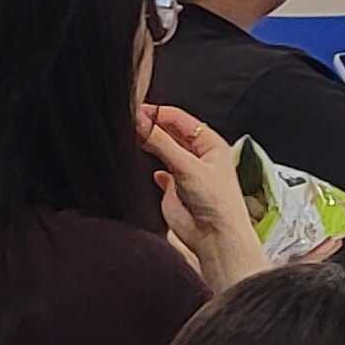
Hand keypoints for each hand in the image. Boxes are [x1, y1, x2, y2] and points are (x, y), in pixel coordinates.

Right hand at [140, 103, 274, 292]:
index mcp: (210, 143)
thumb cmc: (217, 201)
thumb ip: (162, 144)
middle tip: (128, 121)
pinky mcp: (173, 188)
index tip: (136, 110)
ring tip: (129, 137)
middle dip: (151, 126)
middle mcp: (198, 155)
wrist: (214, 235)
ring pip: (162, 150)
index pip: (180, 119)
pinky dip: (151, 166)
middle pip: (170, 132)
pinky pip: (159, 171)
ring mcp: (185, 171)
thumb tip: (142, 122)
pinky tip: (144, 164)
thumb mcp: (187, 166)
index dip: (158, 113)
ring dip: (148, 143)